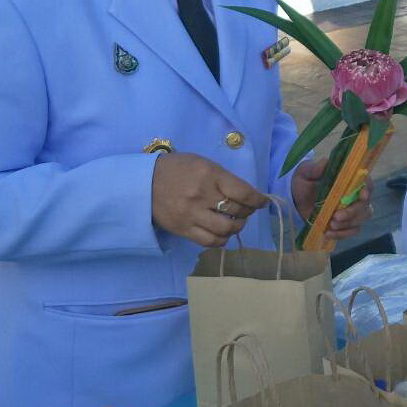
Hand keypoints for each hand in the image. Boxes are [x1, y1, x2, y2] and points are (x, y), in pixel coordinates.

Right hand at [152, 153, 266, 247]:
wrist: (143, 182)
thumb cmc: (178, 169)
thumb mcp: (204, 164)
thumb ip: (224, 178)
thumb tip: (247, 195)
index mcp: (210, 176)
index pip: (243, 193)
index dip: (258, 200)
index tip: (262, 202)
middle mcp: (202, 196)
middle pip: (236, 212)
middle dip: (248, 212)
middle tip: (246, 210)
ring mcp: (191, 215)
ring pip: (225, 230)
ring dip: (236, 227)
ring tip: (235, 222)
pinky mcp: (182, 229)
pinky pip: (209, 242)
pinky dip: (221, 240)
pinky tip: (222, 233)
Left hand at [291, 158, 373, 241]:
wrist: (295, 199)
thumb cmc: (304, 182)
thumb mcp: (305, 173)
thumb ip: (315, 169)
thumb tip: (324, 162)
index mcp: (349, 180)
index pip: (366, 183)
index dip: (368, 189)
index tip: (362, 196)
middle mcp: (354, 195)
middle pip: (365, 205)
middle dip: (353, 212)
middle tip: (336, 217)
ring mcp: (351, 210)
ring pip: (361, 219)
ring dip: (347, 224)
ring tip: (330, 225)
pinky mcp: (345, 223)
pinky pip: (351, 231)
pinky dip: (342, 234)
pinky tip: (328, 233)